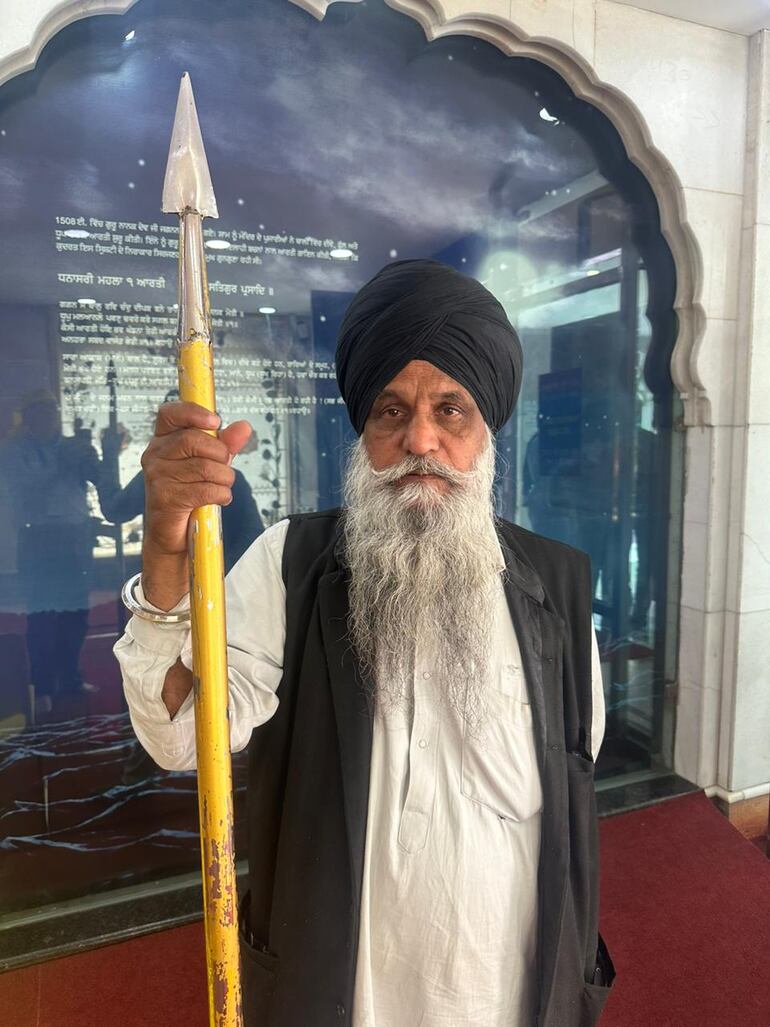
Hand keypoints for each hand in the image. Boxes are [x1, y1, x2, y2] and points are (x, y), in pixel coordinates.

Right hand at [142, 401, 251, 558]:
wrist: (173, 534)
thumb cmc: (191, 493)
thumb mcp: (210, 464)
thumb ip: (226, 444)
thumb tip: (244, 427)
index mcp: (162, 440)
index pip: (170, 413)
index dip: (193, 412)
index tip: (216, 422)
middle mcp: (154, 455)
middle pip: (193, 440)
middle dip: (220, 454)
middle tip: (224, 468)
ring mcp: (157, 476)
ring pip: (205, 467)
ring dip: (224, 479)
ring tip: (221, 487)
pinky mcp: (165, 498)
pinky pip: (206, 490)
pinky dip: (221, 495)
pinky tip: (218, 499)